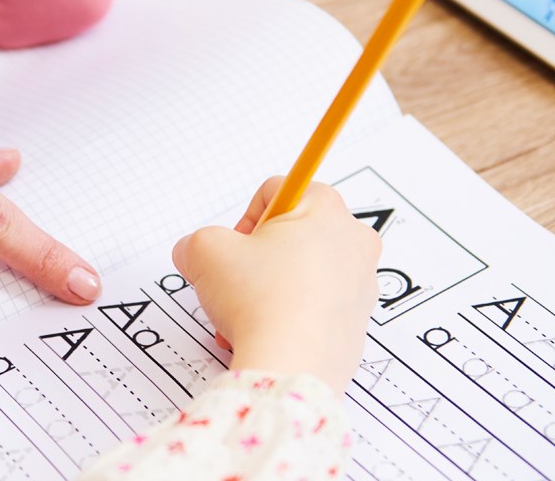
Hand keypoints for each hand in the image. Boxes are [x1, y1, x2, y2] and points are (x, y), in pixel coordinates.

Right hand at [171, 176, 380, 392]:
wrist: (291, 365)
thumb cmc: (262, 301)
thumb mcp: (206, 252)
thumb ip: (196, 241)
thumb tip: (193, 252)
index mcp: (327, 209)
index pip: (279, 190)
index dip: (246, 218)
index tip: (236, 246)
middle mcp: (354, 242)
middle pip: (294, 234)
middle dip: (259, 257)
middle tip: (239, 279)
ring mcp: (361, 285)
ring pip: (303, 273)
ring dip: (270, 288)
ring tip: (247, 313)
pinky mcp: (357, 323)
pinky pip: (316, 306)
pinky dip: (289, 314)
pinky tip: (265, 332)